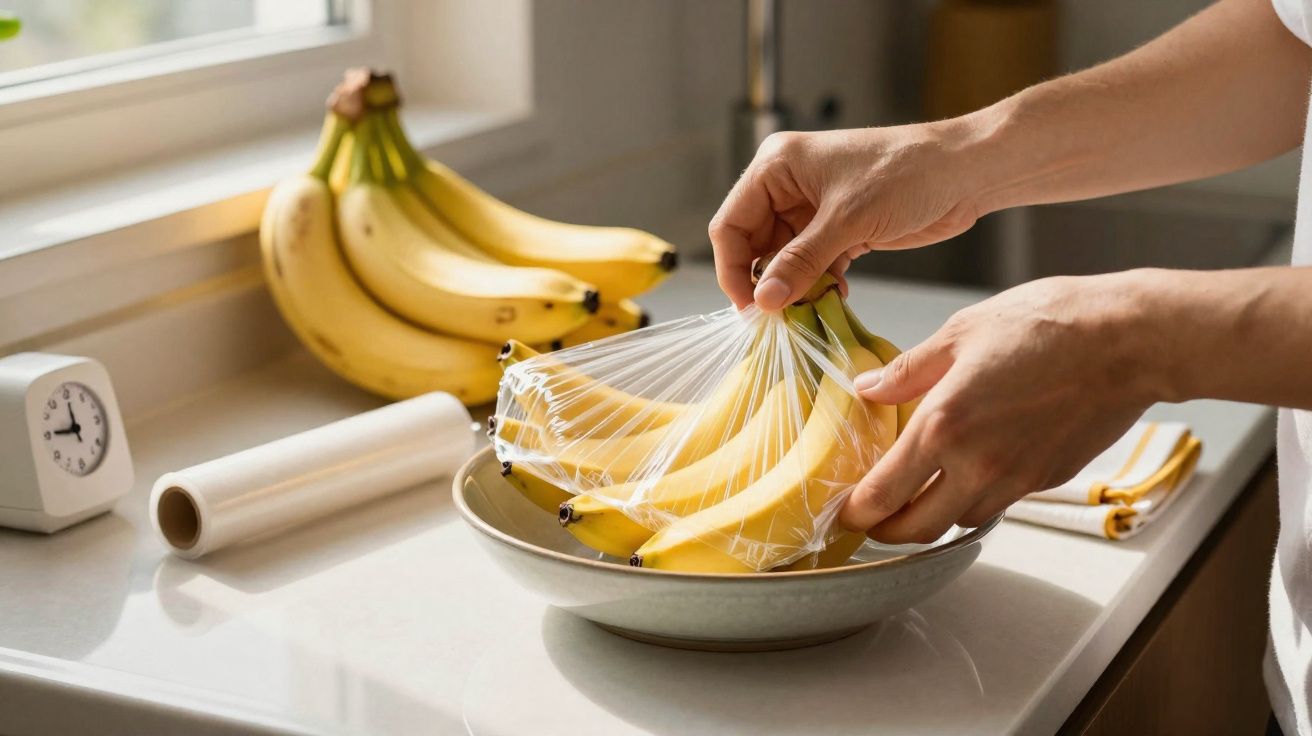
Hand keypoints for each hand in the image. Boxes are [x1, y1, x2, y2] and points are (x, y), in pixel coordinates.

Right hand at [709, 121, 988, 310]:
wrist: (966, 172)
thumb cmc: (907, 174)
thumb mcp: (847, 220)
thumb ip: (800, 261)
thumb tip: (763, 301)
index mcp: (777, 166)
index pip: (731, 224)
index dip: (733, 269)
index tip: (749, 309)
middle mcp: (788, 185)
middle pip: (752, 245)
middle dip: (765, 282)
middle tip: (778, 318)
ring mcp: (813, 208)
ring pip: (783, 260)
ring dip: (794, 287)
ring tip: (810, 309)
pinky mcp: (838, 228)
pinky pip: (812, 264)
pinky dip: (818, 284)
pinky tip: (835, 296)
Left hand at [838, 272, 1166, 542]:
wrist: (1128, 339)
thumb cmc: (1048, 323)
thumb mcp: (960, 332)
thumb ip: (907, 371)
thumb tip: (866, 390)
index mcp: (943, 426)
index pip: (883, 495)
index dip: (855, 513)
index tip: (841, 513)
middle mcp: (976, 464)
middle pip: (917, 529)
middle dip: (887, 531)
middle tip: (872, 517)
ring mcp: (1015, 478)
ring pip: (958, 521)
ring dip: (933, 515)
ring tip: (919, 490)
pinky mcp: (1045, 479)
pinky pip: (997, 503)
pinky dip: (974, 497)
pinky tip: (969, 468)